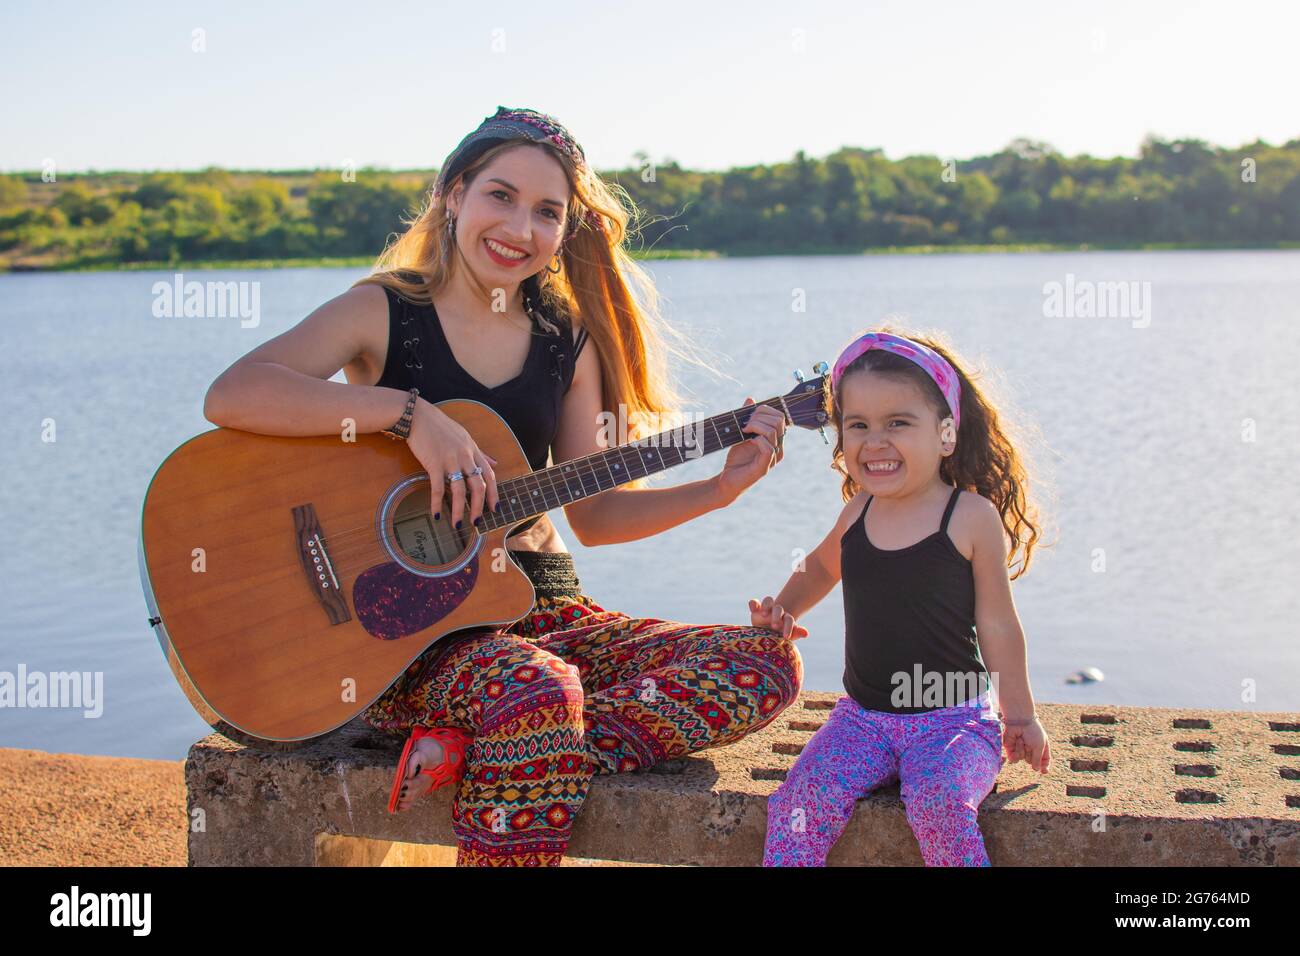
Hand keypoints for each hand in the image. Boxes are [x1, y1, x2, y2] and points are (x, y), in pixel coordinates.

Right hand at [406, 398, 498, 528]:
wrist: (418, 416)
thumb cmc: (440, 427)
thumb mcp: (465, 437)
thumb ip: (480, 453)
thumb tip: (495, 464)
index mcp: (473, 450)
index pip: (489, 475)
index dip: (494, 494)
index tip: (495, 509)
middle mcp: (465, 455)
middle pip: (478, 486)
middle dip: (478, 507)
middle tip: (476, 522)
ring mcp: (450, 459)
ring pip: (460, 490)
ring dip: (460, 510)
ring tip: (458, 524)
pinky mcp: (433, 463)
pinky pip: (438, 487)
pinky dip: (437, 503)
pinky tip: (437, 514)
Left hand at [715, 398, 786, 503]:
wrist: (727, 480)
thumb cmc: (737, 458)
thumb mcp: (741, 434)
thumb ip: (748, 418)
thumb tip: (750, 399)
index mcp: (776, 439)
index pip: (780, 417)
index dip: (765, 410)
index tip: (749, 413)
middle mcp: (778, 448)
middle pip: (778, 421)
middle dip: (759, 416)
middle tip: (745, 422)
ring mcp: (773, 458)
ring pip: (772, 432)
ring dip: (755, 426)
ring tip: (743, 430)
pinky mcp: (764, 467)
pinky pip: (768, 448)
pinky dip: (757, 439)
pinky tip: (747, 439)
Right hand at [748, 595, 807, 639]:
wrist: (765, 636)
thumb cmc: (779, 637)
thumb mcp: (787, 636)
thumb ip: (796, 633)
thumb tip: (806, 633)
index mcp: (785, 618)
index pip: (788, 619)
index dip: (788, 627)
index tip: (785, 637)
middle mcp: (776, 611)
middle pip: (778, 608)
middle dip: (777, 616)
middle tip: (775, 626)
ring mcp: (766, 609)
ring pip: (768, 601)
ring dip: (766, 606)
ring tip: (763, 615)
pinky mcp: (755, 610)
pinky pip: (754, 603)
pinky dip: (753, 604)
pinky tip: (752, 608)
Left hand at [1002, 718, 1050, 773]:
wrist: (1019, 720)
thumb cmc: (1032, 731)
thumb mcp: (1039, 745)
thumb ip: (1038, 759)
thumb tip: (1036, 769)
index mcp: (1041, 747)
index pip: (1043, 761)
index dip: (1044, 767)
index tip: (1044, 771)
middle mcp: (1031, 749)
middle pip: (1032, 762)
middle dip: (1031, 754)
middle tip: (1029, 743)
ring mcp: (1021, 749)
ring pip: (1022, 759)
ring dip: (1022, 750)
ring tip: (1022, 740)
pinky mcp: (1011, 748)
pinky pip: (1013, 758)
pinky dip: (1016, 751)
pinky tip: (1017, 742)